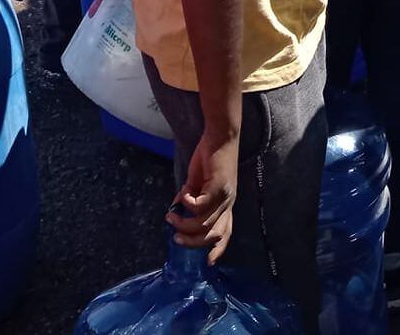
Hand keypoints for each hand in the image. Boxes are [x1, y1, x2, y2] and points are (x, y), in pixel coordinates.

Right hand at [167, 130, 239, 260]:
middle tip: (176, 238)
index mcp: (226, 205)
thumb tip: (178, 208)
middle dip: (194, 241)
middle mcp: (228, 204)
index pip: (226, 233)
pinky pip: (199, 205)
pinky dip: (187, 203)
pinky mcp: (218, 187)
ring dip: (184, 223)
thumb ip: (191, 197)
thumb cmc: (210, 158)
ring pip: (203, 222)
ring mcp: (225, 197)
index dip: (219, 249)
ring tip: (170, 217)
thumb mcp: (199, 183)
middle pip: (213, 235)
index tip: (209, 263)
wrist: (220, 137)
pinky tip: (181, 194)